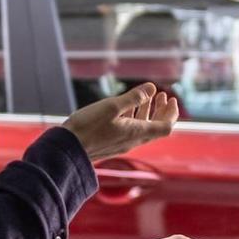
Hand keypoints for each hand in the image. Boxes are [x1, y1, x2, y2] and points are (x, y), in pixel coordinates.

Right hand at [62, 84, 177, 161]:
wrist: (67, 149)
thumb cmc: (88, 127)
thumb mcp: (112, 107)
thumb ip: (133, 98)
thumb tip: (152, 88)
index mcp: (137, 133)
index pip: (165, 127)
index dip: (171, 113)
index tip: (172, 99)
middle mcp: (133, 141)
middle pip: (156, 127)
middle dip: (162, 110)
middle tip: (163, 95)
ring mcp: (122, 144)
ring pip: (143, 128)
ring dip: (148, 112)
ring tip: (149, 97)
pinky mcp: (112, 144)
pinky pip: (130, 130)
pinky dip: (135, 117)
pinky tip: (128, 108)